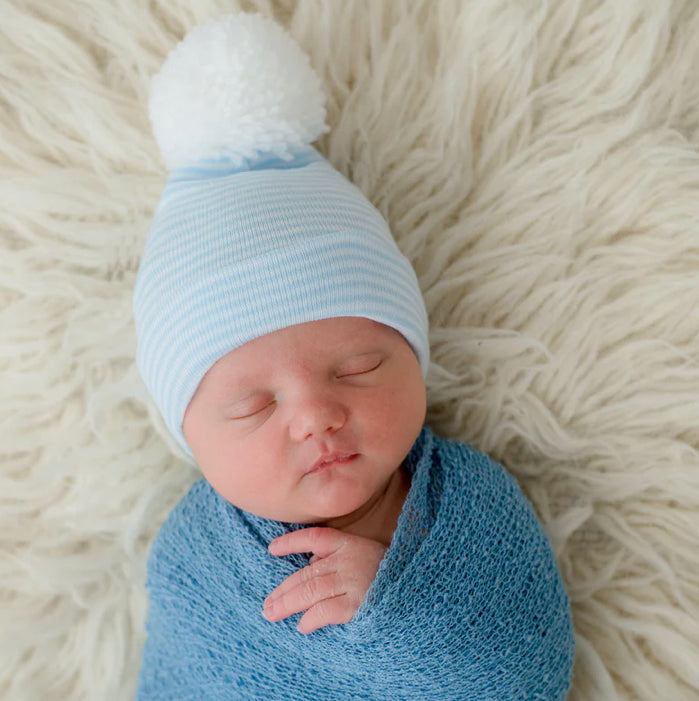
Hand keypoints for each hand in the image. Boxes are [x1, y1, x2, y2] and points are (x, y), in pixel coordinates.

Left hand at [263, 527, 386, 634]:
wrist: (417, 587)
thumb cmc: (386, 571)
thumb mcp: (362, 553)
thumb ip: (336, 555)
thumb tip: (311, 562)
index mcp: (347, 543)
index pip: (313, 537)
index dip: (291, 542)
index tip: (272, 550)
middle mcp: (347, 559)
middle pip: (306, 573)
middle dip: (283, 589)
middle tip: (267, 604)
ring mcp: (352, 581)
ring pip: (310, 591)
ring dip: (288, 604)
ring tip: (272, 613)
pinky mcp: (358, 604)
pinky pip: (326, 611)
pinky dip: (311, 619)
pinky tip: (302, 626)